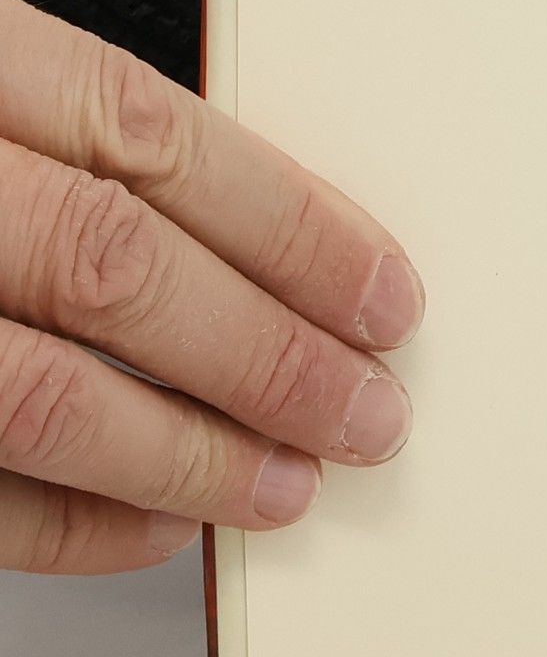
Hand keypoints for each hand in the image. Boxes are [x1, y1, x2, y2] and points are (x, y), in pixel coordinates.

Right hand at [0, 0, 423, 573]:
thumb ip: (75, 130)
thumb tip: (270, 235)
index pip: (154, 136)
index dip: (293, 225)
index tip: (391, 297)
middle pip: (118, 267)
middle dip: (270, 353)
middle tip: (374, 414)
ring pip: (45, 394)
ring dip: (190, 454)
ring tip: (292, 484)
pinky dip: (72, 523)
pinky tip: (159, 526)